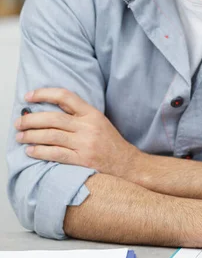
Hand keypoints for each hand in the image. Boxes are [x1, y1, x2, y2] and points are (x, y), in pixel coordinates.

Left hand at [14, 88, 136, 177]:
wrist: (127, 164)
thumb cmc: (110, 143)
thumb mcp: (98, 121)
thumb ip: (78, 115)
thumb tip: (48, 113)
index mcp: (92, 113)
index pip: (65, 96)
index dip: (44, 94)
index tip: (29, 96)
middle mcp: (88, 126)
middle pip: (53, 118)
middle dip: (31, 119)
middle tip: (19, 122)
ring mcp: (85, 144)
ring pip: (51, 136)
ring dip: (31, 136)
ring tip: (20, 136)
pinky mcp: (83, 160)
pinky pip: (56, 154)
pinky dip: (40, 152)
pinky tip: (30, 151)